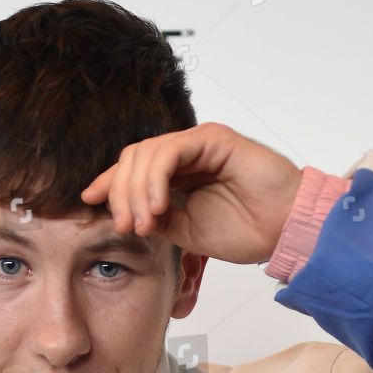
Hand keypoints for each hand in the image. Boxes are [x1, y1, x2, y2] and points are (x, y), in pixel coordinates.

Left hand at [80, 122, 303, 265]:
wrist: (284, 229)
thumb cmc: (247, 230)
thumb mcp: (186, 233)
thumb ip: (157, 219)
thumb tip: (124, 215)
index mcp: (177, 174)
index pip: (132, 171)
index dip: (109, 185)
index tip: (89, 203)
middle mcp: (185, 154)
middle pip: (132, 159)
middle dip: (120, 194)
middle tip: (124, 227)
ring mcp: (197, 143)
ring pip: (146, 153)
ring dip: (136, 191)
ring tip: (143, 223)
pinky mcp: (211, 138)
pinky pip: (170, 151)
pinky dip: (156, 179)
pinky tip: (158, 206)